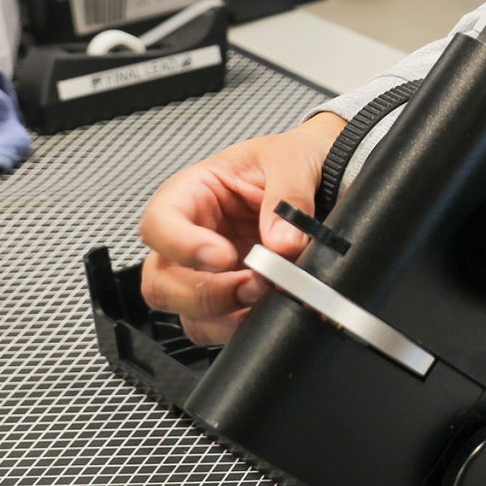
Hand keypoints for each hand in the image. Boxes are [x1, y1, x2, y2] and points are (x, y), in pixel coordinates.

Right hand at [137, 114, 344, 345]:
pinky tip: (267, 311)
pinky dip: (238, 327)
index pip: (159, 224)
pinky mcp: (230, 296)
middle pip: (160, 281)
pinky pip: (217, 326)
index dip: (182, 246)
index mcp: (192, 193)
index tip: (222, 256)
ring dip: (223, 315)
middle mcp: (191, 236)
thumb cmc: (293, 158)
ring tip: (266, 296)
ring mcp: (206, 271)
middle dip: (203, 292)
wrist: (326, 173)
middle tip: (252, 285)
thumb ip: (288, 199)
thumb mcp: (292, 161)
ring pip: (185, 311)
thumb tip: (282, 244)